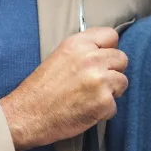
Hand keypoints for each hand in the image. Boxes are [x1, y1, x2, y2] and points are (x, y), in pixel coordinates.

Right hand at [0, 27, 126, 150]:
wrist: (27, 114)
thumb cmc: (41, 89)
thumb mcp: (59, 56)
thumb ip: (83, 51)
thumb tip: (105, 52)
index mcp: (78, 44)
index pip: (111, 36)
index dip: (109, 49)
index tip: (102, 60)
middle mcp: (91, 58)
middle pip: (122, 59)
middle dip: (112, 72)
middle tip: (96, 83)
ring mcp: (99, 79)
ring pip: (122, 82)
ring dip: (111, 92)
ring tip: (90, 98)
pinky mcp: (103, 101)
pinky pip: (115, 105)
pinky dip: (104, 111)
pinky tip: (86, 111)